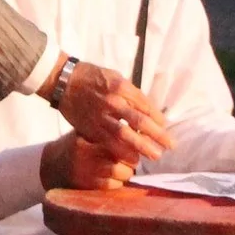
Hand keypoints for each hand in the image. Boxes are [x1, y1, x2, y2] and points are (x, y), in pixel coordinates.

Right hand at [42, 131, 136, 191]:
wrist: (51, 165)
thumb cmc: (76, 145)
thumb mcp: (87, 131)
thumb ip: (108, 130)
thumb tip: (139, 129)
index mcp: (87, 135)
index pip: (117, 137)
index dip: (131, 141)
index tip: (139, 143)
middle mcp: (85, 151)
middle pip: (121, 154)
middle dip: (132, 157)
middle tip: (133, 158)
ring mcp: (85, 169)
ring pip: (120, 171)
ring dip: (127, 171)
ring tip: (125, 168)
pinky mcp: (86, 184)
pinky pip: (112, 185)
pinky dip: (119, 182)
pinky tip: (116, 177)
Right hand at [55, 60, 169, 163]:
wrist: (64, 81)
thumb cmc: (92, 77)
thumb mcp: (115, 77)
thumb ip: (131, 94)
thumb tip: (148, 110)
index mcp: (121, 87)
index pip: (145, 106)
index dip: (157, 118)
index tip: (165, 127)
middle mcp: (113, 101)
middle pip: (140, 122)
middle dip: (157, 136)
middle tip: (170, 146)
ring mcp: (101, 115)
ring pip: (125, 135)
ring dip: (141, 147)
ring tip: (154, 155)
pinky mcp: (91, 127)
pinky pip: (108, 142)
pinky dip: (122, 151)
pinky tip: (132, 157)